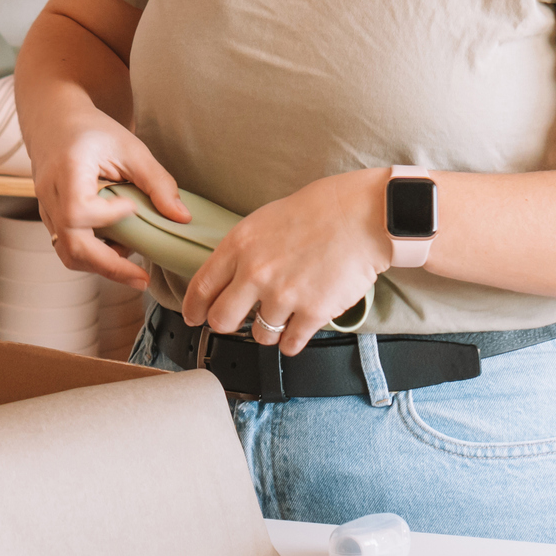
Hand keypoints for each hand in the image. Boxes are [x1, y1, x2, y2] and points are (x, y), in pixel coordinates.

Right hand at [29, 106, 189, 288]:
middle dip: (109, 267)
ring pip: (67, 253)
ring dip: (101, 266)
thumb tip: (182, 218)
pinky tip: (118, 248)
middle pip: (70, 245)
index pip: (79, 210)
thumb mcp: (130, 148)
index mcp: (67, 171)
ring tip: (133, 268)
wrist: (54, 122)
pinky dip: (94, 255)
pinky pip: (69, 247)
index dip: (107, 217)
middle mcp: (50, 195)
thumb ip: (156, 182)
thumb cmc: (93, 131)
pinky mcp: (51, 219)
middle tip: (143, 279)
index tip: (132, 206)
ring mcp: (46, 210)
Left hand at [181, 169, 392, 354]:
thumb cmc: (319, 211)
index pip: (202, 287)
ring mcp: (283, 295)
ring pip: (259, 335)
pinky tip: (298, 329)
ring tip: (282, 315)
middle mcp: (255, 273)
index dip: (194, 308)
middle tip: (236, 323)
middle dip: (226, 325)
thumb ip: (243, 250)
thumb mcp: (265, 220)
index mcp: (239, 246)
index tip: (195, 317)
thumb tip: (229, 276)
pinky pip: (289, 344)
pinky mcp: (311, 312)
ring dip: (268, 330)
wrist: (361, 216)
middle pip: (222, 320)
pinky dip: (292, 341)